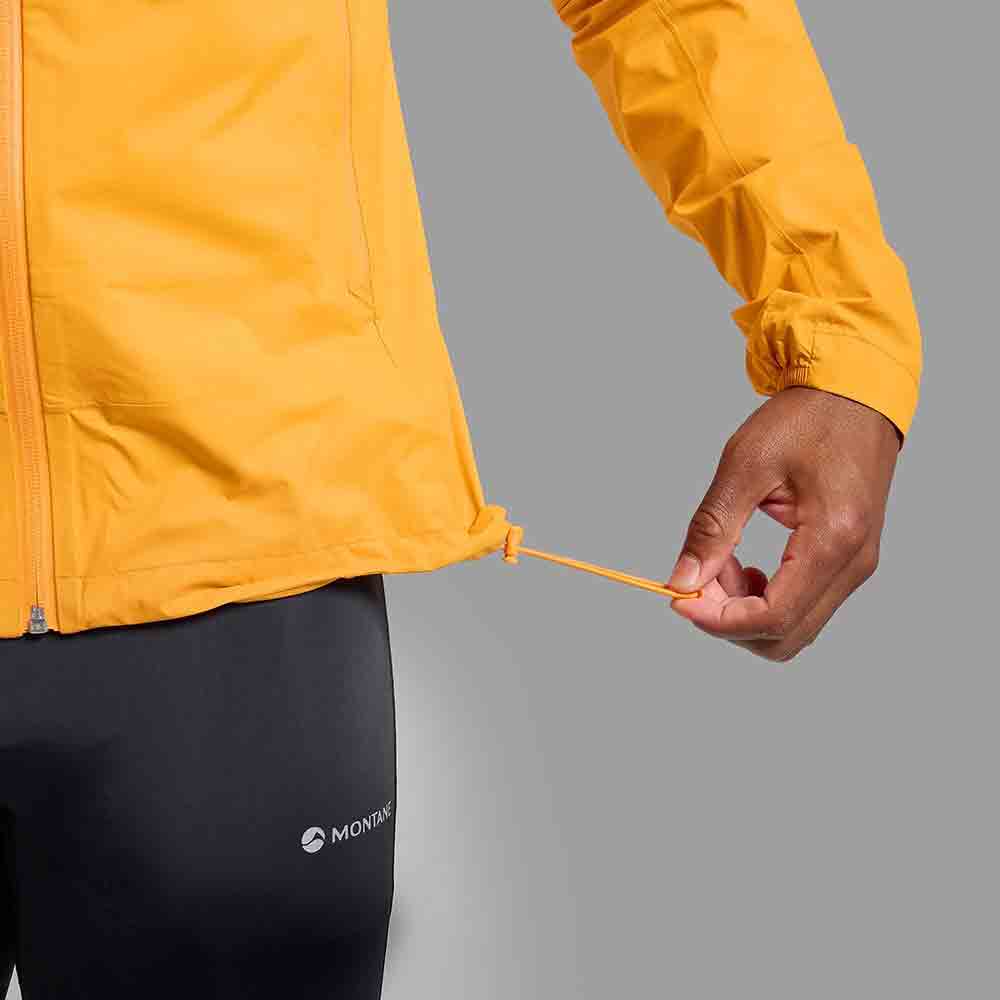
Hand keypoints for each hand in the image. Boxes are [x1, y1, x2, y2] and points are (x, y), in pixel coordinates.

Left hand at [666, 386, 900, 661]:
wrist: (855, 392)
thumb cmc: (806, 419)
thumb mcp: (746, 464)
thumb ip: (713, 528)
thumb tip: (682, 580)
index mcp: (833, 540)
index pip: (772, 618)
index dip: (718, 620)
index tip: (679, 598)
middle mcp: (853, 564)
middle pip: (784, 636)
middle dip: (729, 619)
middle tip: (698, 577)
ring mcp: (856, 566)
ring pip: (793, 628)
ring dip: (745, 610)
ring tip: (722, 562)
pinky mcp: (849, 561)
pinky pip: (803, 605)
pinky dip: (764, 598)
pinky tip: (744, 564)